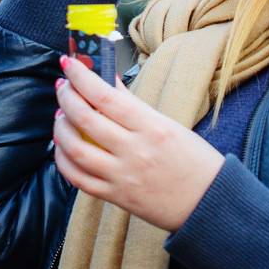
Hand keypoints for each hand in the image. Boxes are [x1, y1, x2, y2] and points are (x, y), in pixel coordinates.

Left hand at [52, 52, 223, 233]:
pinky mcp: (116, 197)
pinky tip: (62, 147)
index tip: (69, 64)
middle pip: (86, 119)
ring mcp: (122, 176)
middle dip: (67, 97)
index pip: (106, 96)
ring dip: (61, 128)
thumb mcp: (168, 125)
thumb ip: (134, 106)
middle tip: (62, 86)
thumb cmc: (194, 161)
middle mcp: (134, 151)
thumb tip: (106, 82)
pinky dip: (64, 161)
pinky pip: (79, 179)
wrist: (209, 204)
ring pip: (76, 149)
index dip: (82, 78)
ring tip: (60, 114)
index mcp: (152, 127)